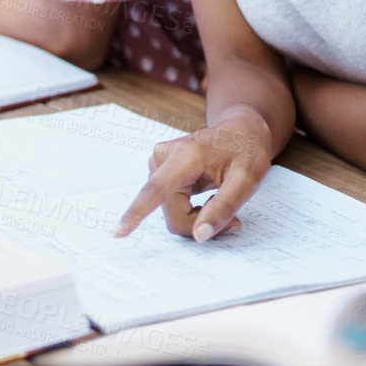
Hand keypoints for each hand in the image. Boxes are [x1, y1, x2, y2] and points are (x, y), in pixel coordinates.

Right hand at [115, 107, 272, 241]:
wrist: (241, 129)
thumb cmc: (247, 150)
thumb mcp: (248, 179)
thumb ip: (224, 207)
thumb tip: (200, 236)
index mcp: (186, 155)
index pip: (156, 190)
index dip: (136, 213)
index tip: (117, 233)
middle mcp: (164, 157)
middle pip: (170, 211)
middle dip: (198, 222)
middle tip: (233, 220)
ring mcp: (159, 164)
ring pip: (170, 212)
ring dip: (195, 217)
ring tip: (219, 199)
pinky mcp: (160, 172)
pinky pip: (170, 206)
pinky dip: (190, 211)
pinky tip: (207, 197)